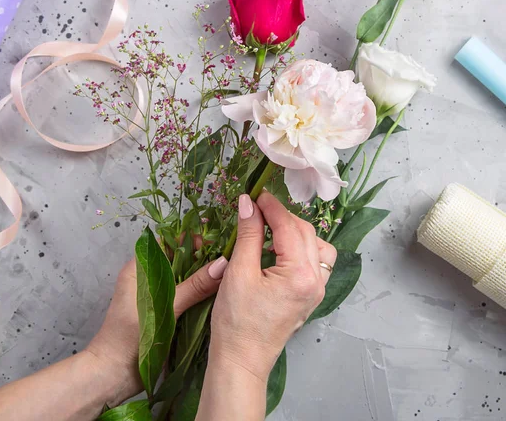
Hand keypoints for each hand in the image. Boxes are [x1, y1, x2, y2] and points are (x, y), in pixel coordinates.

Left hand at [84, 254, 227, 407]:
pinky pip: (187, 298)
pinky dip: (201, 296)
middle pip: (181, 261)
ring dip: (204, 279)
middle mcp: (150, 278)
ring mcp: (159, 297)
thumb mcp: (164, 308)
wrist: (113, 375)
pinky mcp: (166, 314)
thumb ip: (193, 286)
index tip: (215, 242)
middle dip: (203, 259)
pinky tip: (220, 296)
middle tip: (229, 260)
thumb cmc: (128, 337)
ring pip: (186, 280)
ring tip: (230, 275)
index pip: (169, 243)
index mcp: (141, 268)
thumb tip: (222, 264)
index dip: (191, 240)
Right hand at [209, 191, 336, 382]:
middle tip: (257, 208)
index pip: (289, 226)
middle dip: (282, 216)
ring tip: (270, 227)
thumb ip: (248, 234)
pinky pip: (314, 262)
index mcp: (300, 274)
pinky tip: (279, 248)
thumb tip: (248, 203)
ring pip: (317, 246)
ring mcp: (316, 290)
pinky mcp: (309, 297)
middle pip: (306, 233)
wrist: (241, 360)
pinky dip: (300, 248)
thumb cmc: (236, 321)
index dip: (271, 206)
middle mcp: (315, 281)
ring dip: (295, 231)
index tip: (255, 193)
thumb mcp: (238, 272)